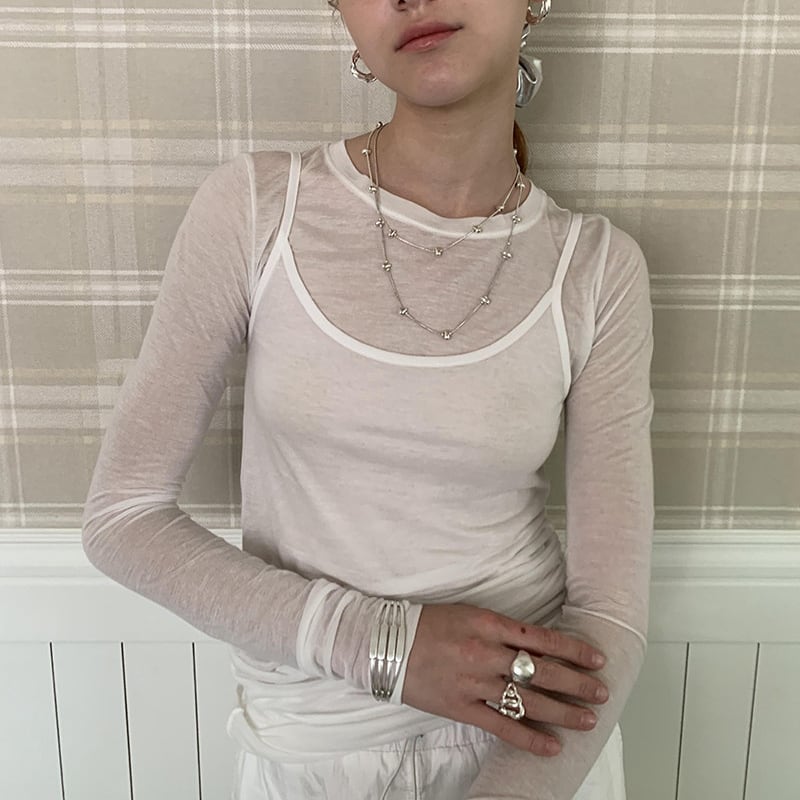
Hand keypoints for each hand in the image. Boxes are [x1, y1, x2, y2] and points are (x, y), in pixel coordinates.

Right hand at [401, 603, 608, 756]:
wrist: (387, 643)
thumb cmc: (429, 624)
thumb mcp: (469, 615)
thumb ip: (503, 629)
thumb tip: (538, 645)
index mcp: (488, 623)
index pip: (541, 637)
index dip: (572, 650)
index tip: (595, 658)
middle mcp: (486, 653)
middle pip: (541, 670)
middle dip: (577, 682)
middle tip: (602, 691)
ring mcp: (474, 682)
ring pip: (528, 700)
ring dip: (562, 711)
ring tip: (588, 719)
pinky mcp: (461, 707)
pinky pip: (502, 726)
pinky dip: (529, 737)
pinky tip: (552, 746)